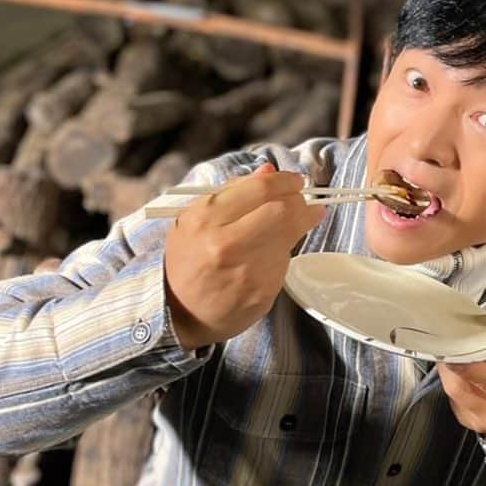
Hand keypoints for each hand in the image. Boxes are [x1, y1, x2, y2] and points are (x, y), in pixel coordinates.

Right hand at [163, 164, 323, 348]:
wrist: (182, 313)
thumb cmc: (188, 261)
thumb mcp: (194, 219)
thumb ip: (232, 192)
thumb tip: (268, 171)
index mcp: (206, 219)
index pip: (260, 190)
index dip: (286, 181)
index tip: (296, 180)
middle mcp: (227, 244)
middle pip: (283, 211)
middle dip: (299, 201)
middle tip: (303, 199)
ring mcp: (248, 270)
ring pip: (290, 236)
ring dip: (300, 224)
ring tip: (301, 219)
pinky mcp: (263, 291)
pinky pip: (284, 261)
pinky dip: (285, 251)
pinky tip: (275, 250)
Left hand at [437, 306, 485, 443]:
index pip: (483, 374)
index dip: (463, 357)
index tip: (452, 341)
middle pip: (458, 386)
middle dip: (450, 362)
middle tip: (449, 344)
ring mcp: (480, 421)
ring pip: (451, 392)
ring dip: (449, 371)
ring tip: (456, 357)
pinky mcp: (468, 422)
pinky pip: (452, 399)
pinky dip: (454, 383)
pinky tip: (461, 375)